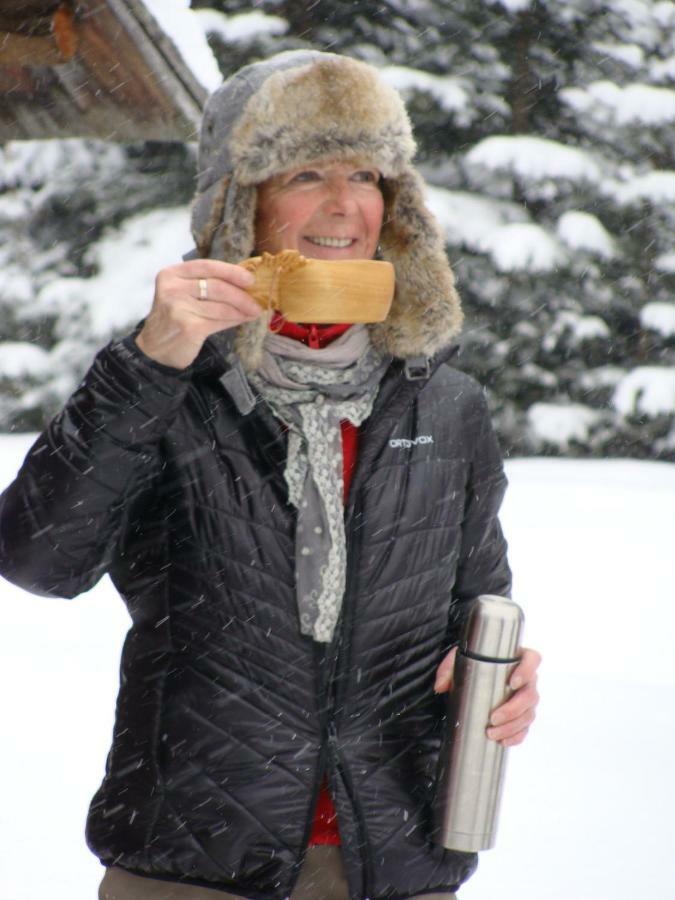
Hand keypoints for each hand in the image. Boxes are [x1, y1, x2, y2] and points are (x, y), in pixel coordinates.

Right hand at [135, 259, 261, 368]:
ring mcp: (179, 307)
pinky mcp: (189, 326)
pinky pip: (219, 321)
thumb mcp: (182, 294)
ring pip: (221, 306)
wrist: (155, 349)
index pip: (206, 266)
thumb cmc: (173, 319)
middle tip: (257, 302)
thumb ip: (205, 285)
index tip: (250, 279)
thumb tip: (244, 283)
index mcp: (171, 274)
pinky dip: (234, 320)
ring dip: (242, 310)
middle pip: (216, 286)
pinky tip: (243, 320)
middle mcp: (172, 288)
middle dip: (241, 295)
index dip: (231, 271)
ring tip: (253, 312)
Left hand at [434, 646, 540, 747]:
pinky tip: (503, 741)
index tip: (513, 682)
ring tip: (491, 733)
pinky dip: (516, 736)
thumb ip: (449, 669)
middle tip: (493, 718)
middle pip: (530, 695)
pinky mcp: (522, 716)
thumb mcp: (459, 659)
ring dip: (512, 727)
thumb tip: (441, 686)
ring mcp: (526, 699)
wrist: (475, 677)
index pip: (532, 660)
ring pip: (528, 714)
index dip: (527, 670)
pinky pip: (525, 729)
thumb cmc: (473, 664)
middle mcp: (527, 680)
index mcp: (517, 659)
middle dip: (513, 709)